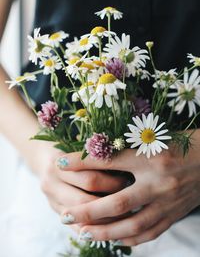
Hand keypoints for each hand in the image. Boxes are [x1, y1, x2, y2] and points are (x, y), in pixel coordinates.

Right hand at [36, 143, 126, 231]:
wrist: (43, 157)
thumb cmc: (69, 148)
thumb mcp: (79, 147)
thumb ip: (96, 157)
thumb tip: (126, 169)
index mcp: (58, 164)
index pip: (90, 179)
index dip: (112, 183)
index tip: (130, 182)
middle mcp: (50, 183)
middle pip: (85, 199)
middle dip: (110, 203)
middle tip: (131, 202)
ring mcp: (50, 199)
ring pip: (80, 218)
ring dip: (104, 219)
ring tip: (125, 216)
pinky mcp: (54, 211)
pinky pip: (75, 227)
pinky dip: (93, 228)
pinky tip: (111, 226)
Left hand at [59, 131, 199, 244]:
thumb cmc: (180, 143)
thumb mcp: (152, 138)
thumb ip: (126, 147)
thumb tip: (95, 153)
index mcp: (151, 155)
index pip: (110, 160)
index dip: (82, 161)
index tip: (60, 162)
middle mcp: (159, 181)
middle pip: (117, 201)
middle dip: (88, 210)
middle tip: (65, 215)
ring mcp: (168, 201)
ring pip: (132, 224)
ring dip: (105, 232)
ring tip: (83, 233)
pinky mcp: (175, 213)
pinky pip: (150, 232)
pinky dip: (129, 238)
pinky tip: (114, 239)